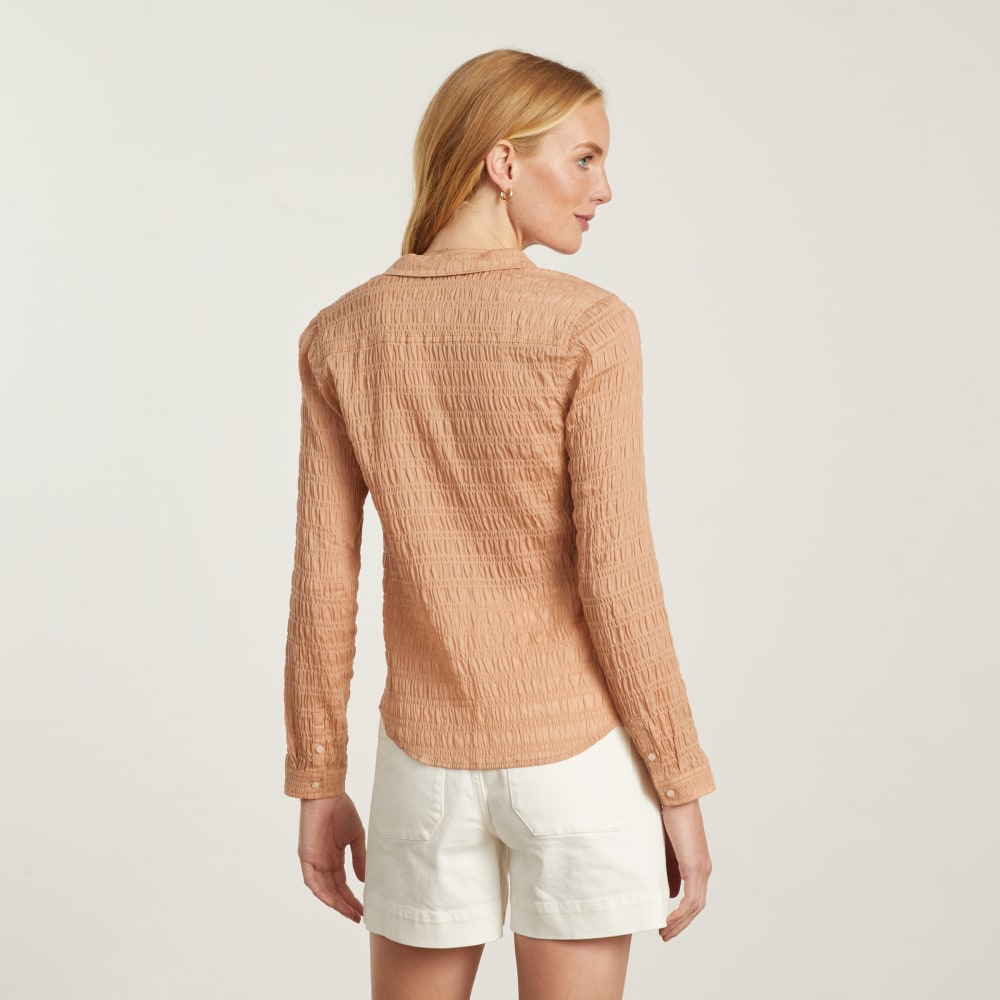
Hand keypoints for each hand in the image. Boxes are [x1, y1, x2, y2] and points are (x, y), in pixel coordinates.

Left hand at [298, 794, 366, 921]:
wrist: (328, 795)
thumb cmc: (341, 811)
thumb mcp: (355, 837)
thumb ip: (359, 858)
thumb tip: (364, 880)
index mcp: (334, 858)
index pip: (342, 884)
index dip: (352, 898)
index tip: (363, 909)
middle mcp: (323, 862)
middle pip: (334, 890)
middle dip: (346, 905)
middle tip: (359, 916)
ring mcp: (314, 861)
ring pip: (323, 889)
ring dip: (335, 902)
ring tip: (349, 912)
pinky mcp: (306, 857)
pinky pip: (311, 880)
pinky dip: (321, 892)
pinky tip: (333, 901)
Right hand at [658, 799, 710, 941]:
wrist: (677, 799)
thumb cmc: (670, 818)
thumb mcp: (667, 849)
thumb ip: (670, 870)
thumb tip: (671, 892)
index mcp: (697, 865)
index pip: (694, 897)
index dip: (682, 914)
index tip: (666, 924)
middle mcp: (703, 870)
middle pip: (697, 907)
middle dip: (681, 924)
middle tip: (665, 935)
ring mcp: (701, 869)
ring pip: (695, 907)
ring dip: (679, 923)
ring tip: (664, 933)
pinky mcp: (695, 867)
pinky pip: (691, 899)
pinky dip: (679, 914)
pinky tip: (667, 921)